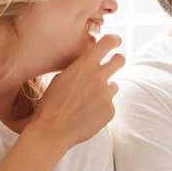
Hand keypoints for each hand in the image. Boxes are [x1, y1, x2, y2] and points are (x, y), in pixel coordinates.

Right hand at [27, 33, 124, 147]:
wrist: (52, 130)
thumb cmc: (52, 103)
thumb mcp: (61, 78)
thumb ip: (79, 69)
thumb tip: (90, 64)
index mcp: (84, 66)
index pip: (107, 43)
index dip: (114, 40)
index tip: (116, 40)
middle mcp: (99, 77)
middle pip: (119, 60)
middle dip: (118, 59)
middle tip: (116, 61)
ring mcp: (106, 95)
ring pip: (113, 86)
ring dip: (104, 90)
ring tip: (86, 101)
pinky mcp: (110, 110)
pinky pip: (109, 104)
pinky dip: (101, 107)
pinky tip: (87, 114)